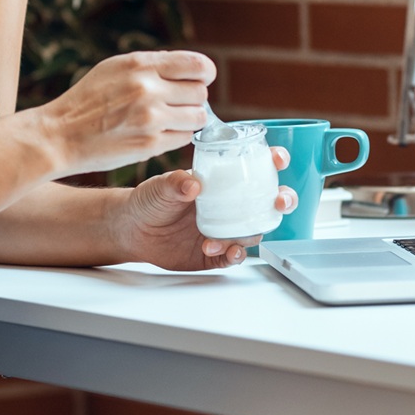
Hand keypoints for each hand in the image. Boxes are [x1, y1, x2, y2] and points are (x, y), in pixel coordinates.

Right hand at [36, 51, 214, 176]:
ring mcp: (151, 118)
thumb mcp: (114, 68)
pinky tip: (158, 133)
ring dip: (189, 118)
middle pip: (201, 92)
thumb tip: (186, 67)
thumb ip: (150, 65)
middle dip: (193, 98)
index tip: (199, 79)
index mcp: (140, 65)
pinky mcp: (150, 144)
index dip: (204, 73)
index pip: (198, 65)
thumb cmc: (86, 100)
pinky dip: (176, 136)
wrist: (60, 135)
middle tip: (176, 103)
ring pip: (198, 117)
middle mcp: (148, 89)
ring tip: (169, 119)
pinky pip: (184, 138)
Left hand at [109, 146, 297, 269]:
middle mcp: (228, 207)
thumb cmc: (149, 200)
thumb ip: (176, 183)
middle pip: (267, 203)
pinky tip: (228, 252)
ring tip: (229, 238)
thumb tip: (193, 184)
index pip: (254, 169)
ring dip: (250, 233)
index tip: (278, 158)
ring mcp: (223, 230)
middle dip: (282, 200)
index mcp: (220, 184)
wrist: (131, 230)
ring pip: (253, 232)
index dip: (272, 162)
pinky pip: (233, 256)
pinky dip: (234, 255)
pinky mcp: (214, 254)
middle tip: (279, 201)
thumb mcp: (160, 186)